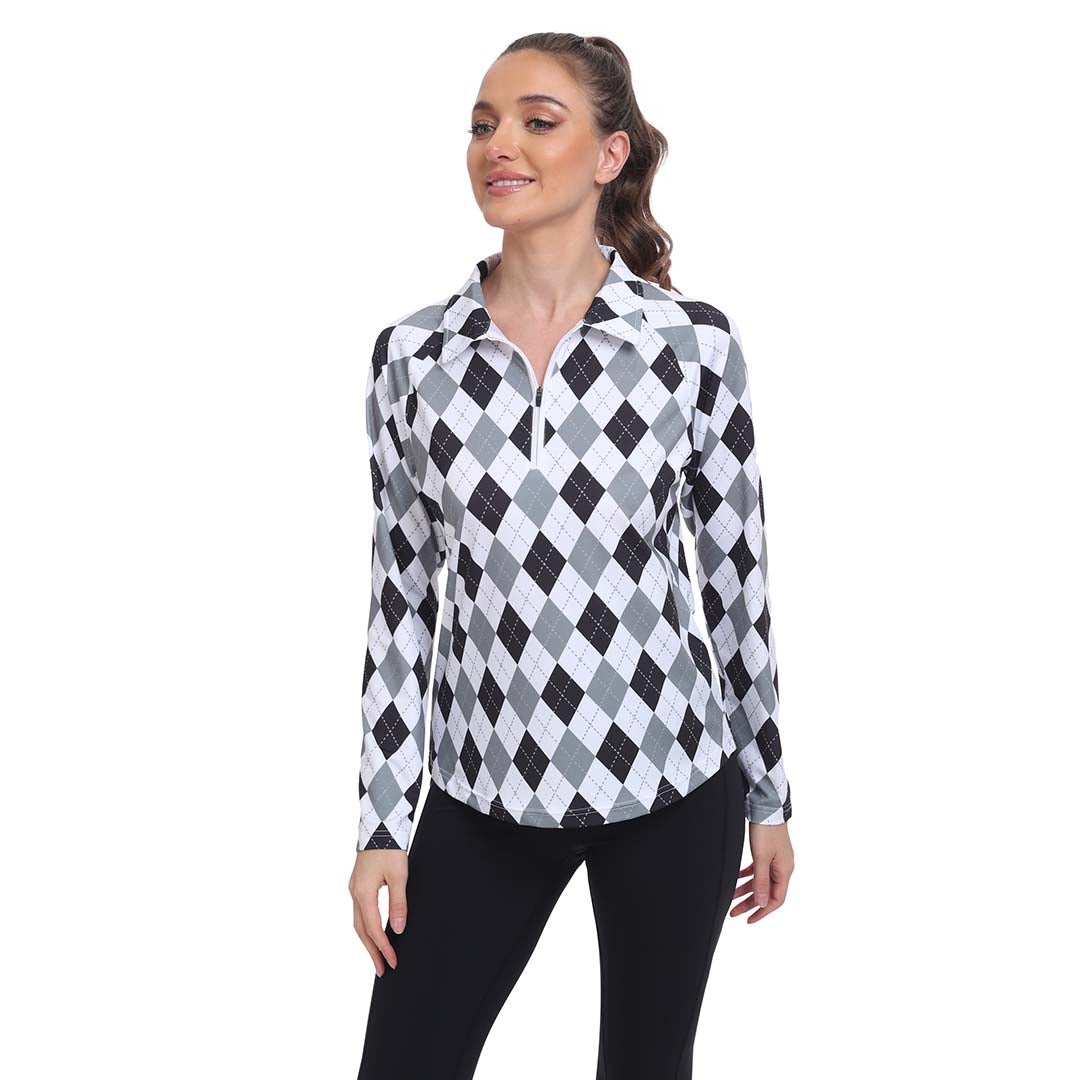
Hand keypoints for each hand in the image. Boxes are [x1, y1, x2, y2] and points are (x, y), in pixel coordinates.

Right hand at [349, 849, 408, 975]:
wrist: (379, 827)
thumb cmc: (389, 849)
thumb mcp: (399, 876)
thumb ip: (398, 903)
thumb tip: (397, 929)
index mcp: (364, 893)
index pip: (373, 929)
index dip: (383, 948)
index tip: (392, 962)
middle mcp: (355, 894)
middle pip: (361, 931)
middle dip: (372, 952)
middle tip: (383, 970)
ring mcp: (354, 889)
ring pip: (358, 922)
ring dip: (368, 941)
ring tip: (378, 957)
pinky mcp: (358, 885)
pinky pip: (359, 912)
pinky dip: (366, 927)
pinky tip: (373, 932)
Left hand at [730, 821, 793, 923]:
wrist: (766, 806)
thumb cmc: (766, 830)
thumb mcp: (761, 858)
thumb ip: (761, 881)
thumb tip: (762, 904)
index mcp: (784, 871)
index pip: (776, 900)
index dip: (762, 911)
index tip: (748, 920)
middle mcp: (782, 867)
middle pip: (767, 892)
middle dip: (750, 903)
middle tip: (733, 911)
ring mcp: (776, 859)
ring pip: (760, 881)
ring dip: (746, 889)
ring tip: (730, 897)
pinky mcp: (768, 851)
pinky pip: (758, 869)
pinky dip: (747, 875)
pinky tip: (736, 879)